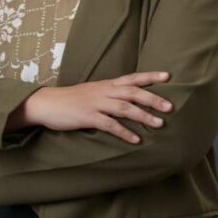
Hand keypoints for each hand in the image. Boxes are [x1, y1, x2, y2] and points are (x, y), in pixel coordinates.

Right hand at [26, 71, 173, 143]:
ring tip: (159, 124)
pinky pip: (110, 124)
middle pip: (133, 92)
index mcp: (106, 84)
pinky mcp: (88, 117)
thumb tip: (127, 100)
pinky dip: (124, 132)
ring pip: (124, 108)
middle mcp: (104, 91)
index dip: (150, 77)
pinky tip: (135, 140)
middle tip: (170, 106)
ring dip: (143, 116)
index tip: (167, 76)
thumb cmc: (70, 99)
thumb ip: (109, 94)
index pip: (132, 78)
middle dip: (153, 98)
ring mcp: (96, 103)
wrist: (47, 103)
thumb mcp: (92, 91)